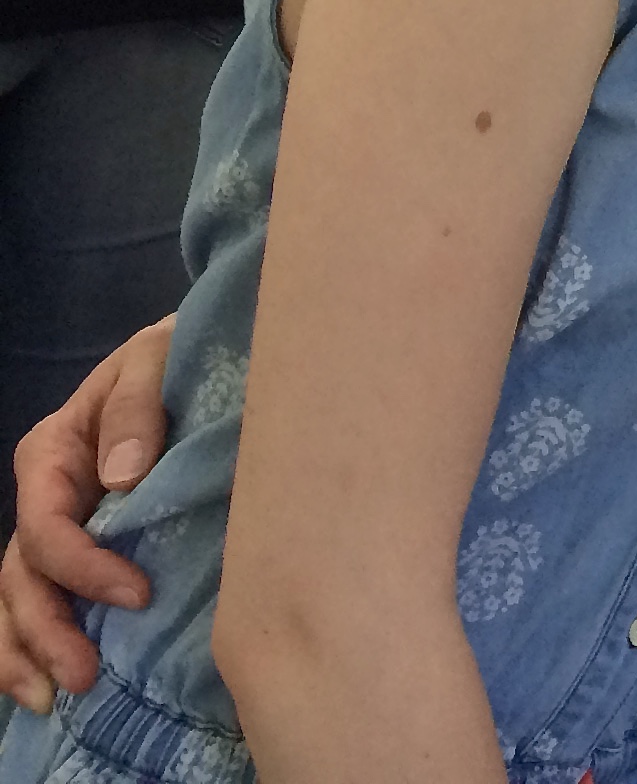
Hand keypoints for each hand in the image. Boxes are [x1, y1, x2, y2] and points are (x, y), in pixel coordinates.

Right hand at [1, 318, 173, 712]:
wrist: (199, 357)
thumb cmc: (175, 355)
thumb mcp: (155, 358)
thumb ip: (135, 408)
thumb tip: (121, 477)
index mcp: (52, 455)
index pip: (46, 527)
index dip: (82, 568)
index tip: (137, 594)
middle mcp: (46, 498)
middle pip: (23, 576)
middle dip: (44, 632)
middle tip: (81, 677)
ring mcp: (61, 527)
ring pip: (21, 599)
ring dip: (28, 653)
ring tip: (54, 697)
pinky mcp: (86, 549)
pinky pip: (48, 600)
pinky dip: (38, 645)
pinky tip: (49, 685)